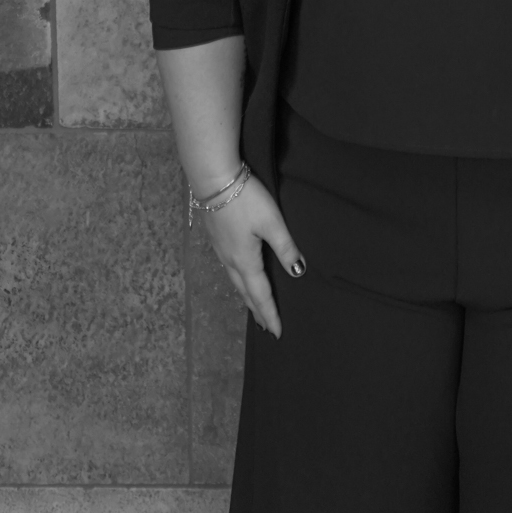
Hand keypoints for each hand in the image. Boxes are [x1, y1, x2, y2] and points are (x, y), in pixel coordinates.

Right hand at [198, 174, 305, 338]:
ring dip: (247, 297)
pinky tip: (240, 276)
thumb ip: (285, 247)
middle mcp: (231, 261)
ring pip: (236, 282)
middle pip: (246, 292)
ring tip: (254, 307)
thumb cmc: (245, 200)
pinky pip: (229, 270)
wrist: (213, 179)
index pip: (261, 295)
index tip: (277, 333)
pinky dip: (239, 282)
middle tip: (266, 327)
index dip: (270, 314)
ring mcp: (221, 250)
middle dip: (257, 310)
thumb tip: (298, 273)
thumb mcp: (271, 222)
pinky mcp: (216, 239)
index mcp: (245, 261)